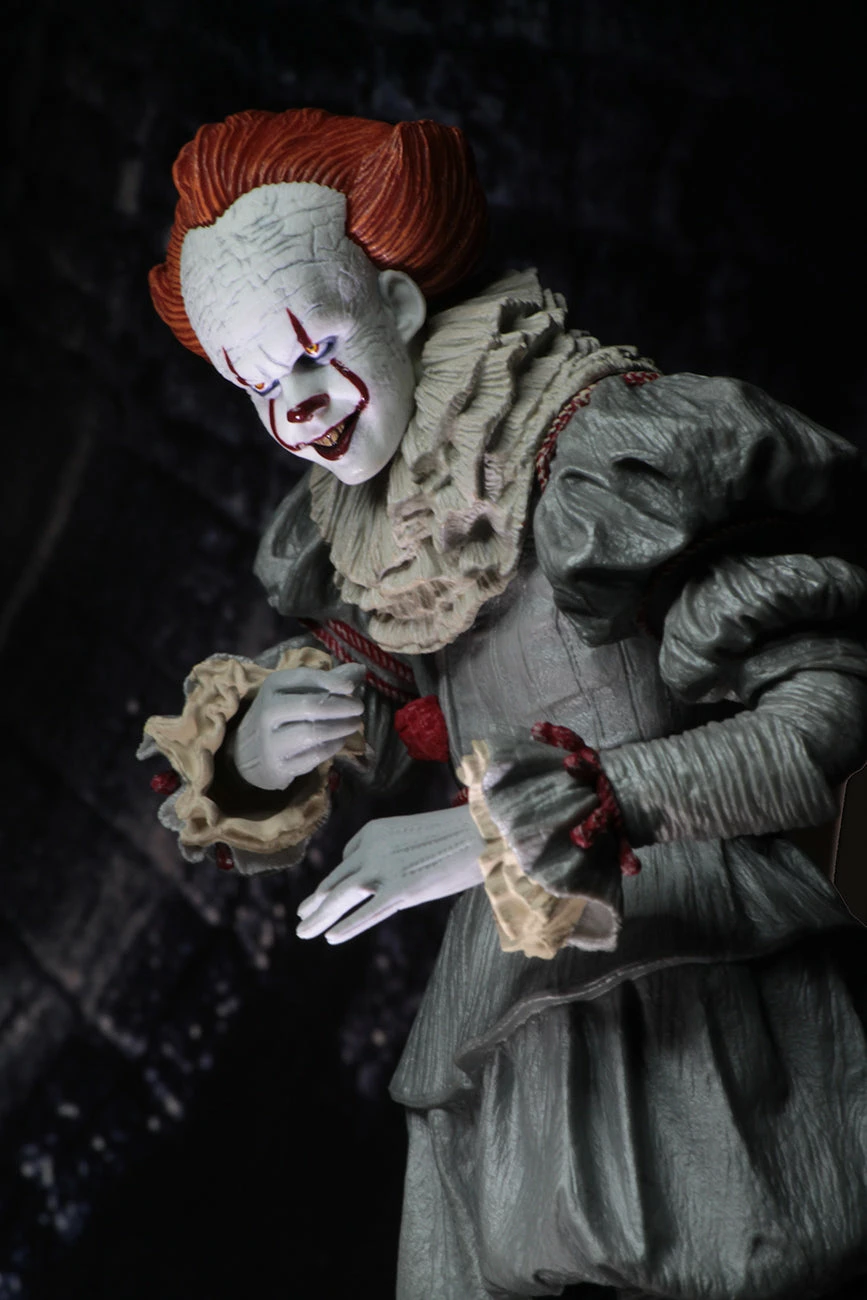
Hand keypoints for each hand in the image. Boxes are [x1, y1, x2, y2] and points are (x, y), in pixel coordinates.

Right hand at [228, 662, 364, 790]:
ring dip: (340, 728)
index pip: (305, 678)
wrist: (247, 753)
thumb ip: (328, 681)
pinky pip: (313, 756)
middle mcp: (268, 711)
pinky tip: (341, 741)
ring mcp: (270, 741)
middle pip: (311, 706)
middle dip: (341, 706)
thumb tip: (360, 670)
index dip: (332, 681)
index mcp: (272, 686)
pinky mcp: (278, 766)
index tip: (351, 687)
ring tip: (354, 724)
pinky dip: (332, 747)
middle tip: (359, 707)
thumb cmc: (280, 716)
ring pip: (312, 733)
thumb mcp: (295, 692)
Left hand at [296, 804, 485, 942]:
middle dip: (316, 901)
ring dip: (320, 916)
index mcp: (373, 830)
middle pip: (336, 879)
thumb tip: (383, 883)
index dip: (343, 877)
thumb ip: (391, 855)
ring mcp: (383, 869)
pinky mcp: (400, 890)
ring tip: (303, 932)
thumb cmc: (457, 834)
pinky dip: (347, 926)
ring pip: (341, 897)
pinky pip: (367, 912)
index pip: (348, 857)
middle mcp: (371, 848)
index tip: (338, 893)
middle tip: (301, 916)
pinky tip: (330, 937)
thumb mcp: (413, 837)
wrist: (483, 832)